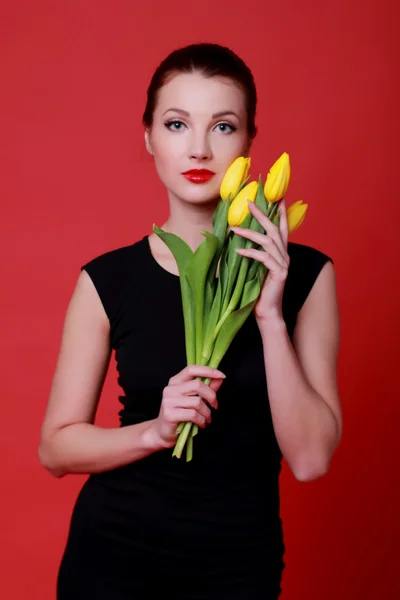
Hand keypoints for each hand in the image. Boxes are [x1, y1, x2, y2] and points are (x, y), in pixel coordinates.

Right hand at [152, 365, 225, 448]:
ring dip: (207, 412)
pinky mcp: (170, 414)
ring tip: (207, 418)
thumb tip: (219, 379)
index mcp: (175, 381)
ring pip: (197, 402)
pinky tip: (201, 424)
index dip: (208, 370)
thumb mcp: (194, 399)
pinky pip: (193, 415)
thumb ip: (206, 388)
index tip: (221, 375)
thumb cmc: (180, 414)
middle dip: (211, 396)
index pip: (191, 369)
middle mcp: (170, 389)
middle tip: (214, 405)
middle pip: (197, 385)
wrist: (163, 432)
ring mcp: (168, 401)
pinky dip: (201, 420)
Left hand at [231, 198, 289, 321]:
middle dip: (262, 214)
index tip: (277, 196)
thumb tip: (236, 239)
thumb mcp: (255, 268)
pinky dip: (250, 252)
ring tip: (234, 228)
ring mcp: (283, 264)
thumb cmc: (258, 291)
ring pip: (268, 242)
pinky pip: (264, 258)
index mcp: (280, 253)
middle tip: (249, 203)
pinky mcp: (279, 274)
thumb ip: (253, 254)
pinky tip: (238, 250)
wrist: (267, 312)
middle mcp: (284, 256)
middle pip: (275, 229)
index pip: (282, 228)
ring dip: (250, 233)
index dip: (280, 212)